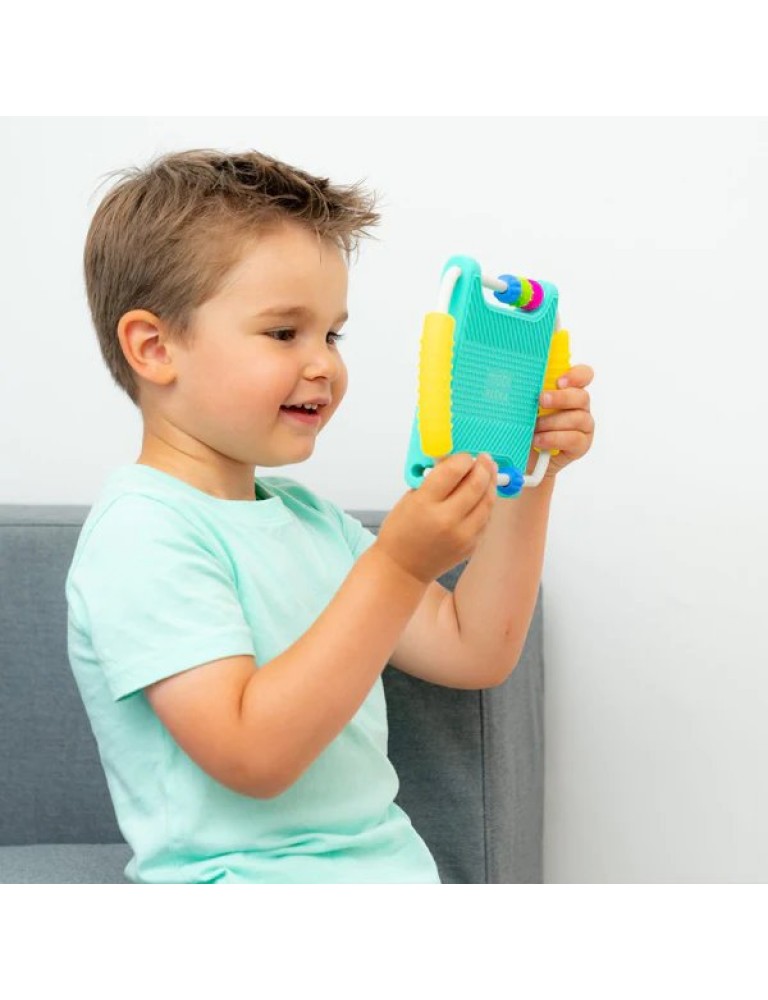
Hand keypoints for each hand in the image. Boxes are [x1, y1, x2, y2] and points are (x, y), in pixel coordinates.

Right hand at [376, 452, 497, 583]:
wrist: (403, 568)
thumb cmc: (401, 531)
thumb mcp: (410, 498)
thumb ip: (434, 480)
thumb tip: (454, 460)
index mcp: (424, 504)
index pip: (453, 471)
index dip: (462, 458)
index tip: (464, 456)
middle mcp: (446, 520)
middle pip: (476, 484)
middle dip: (483, 466)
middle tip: (484, 458)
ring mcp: (462, 535)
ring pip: (487, 501)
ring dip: (490, 482)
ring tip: (489, 472)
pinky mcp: (472, 545)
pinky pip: (486, 518)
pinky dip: (486, 503)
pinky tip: (484, 494)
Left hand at [529, 364, 594, 477]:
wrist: (522, 459)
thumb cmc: (523, 427)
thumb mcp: (521, 408)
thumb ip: (525, 394)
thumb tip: (515, 383)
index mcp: (568, 391)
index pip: (583, 375)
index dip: (576, 375)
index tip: (559, 381)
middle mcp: (579, 407)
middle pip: (582, 397)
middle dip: (561, 398)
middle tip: (540, 400)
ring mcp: (583, 426)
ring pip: (578, 418)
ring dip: (552, 422)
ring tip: (534, 428)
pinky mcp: (581, 445)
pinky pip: (574, 439)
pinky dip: (554, 439)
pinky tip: (539, 440)